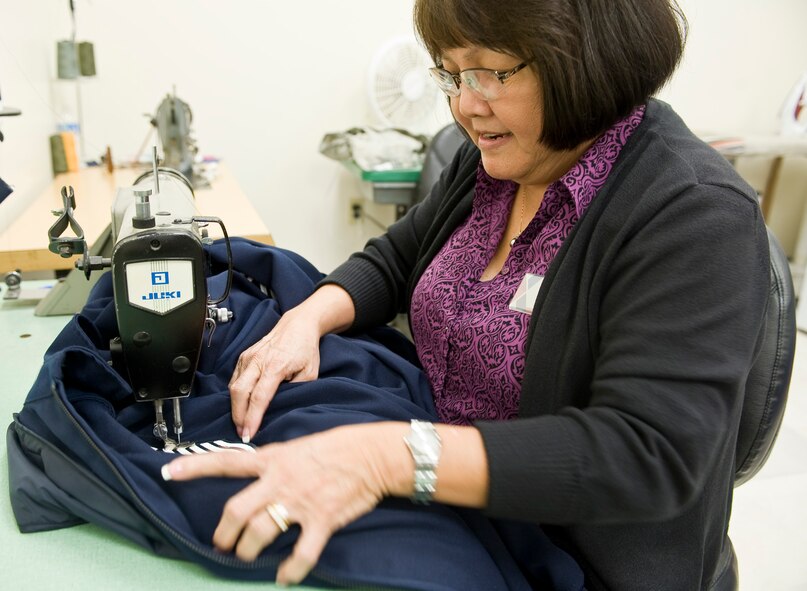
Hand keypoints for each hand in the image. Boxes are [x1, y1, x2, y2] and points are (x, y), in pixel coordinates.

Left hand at [162, 424, 399, 585]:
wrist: (371, 455)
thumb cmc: (335, 448)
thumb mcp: (297, 447)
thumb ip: (273, 464)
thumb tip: (254, 478)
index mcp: (272, 459)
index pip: (226, 460)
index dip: (194, 466)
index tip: (167, 471)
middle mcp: (280, 480)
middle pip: (236, 510)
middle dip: (224, 533)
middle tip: (222, 544)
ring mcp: (300, 501)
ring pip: (260, 533)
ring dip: (248, 551)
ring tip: (247, 557)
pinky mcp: (322, 520)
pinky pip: (301, 553)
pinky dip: (291, 570)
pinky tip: (285, 576)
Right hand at [229, 308, 320, 441]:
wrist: (298, 325)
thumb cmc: (305, 348)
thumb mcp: (310, 373)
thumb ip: (297, 390)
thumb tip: (282, 406)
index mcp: (275, 366)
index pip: (258, 398)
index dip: (251, 418)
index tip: (248, 434)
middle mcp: (257, 361)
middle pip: (239, 393)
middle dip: (238, 416)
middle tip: (241, 433)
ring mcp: (248, 357)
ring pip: (233, 387)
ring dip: (235, 407)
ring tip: (241, 422)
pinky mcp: (244, 356)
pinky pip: (234, 379)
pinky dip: (235, 394)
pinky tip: (241, 405)